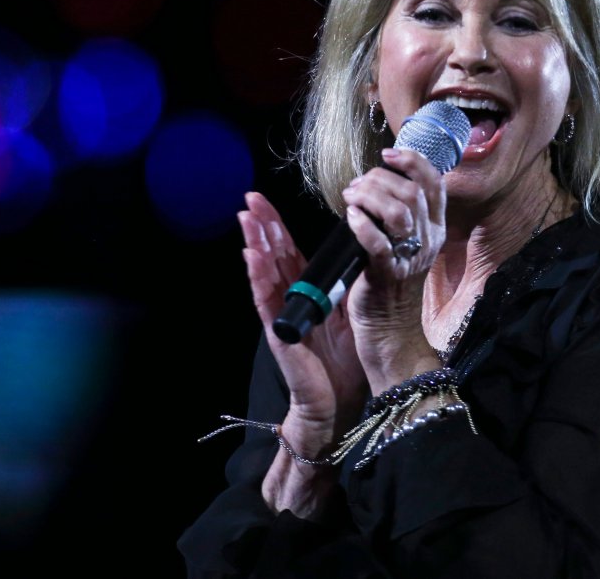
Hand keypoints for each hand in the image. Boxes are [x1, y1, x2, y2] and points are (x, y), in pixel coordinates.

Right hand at [239, 192, 366, 460]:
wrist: (340, 402)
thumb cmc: (344, 361)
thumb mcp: (349, 313)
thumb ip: (342, 285)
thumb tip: (353, 250)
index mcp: (308, 292)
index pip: (289, 252)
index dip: (277, 227)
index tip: (265, 201)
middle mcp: (291, 299)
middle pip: (272, 255)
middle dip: (261, 226)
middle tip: (250, 198)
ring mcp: (282, 314)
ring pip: (264, 272)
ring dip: (255, 244)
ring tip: (246, 218)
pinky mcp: (280, 331)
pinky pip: (267, 300)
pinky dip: (258, 277)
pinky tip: (251, 257)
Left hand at [340, 147, 446, 382]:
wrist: (389, 328)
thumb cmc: (390, 280)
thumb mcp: (405, 242)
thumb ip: (400, 213)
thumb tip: (377, 180)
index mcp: (434, 228)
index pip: (434, 183)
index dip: (412, 161)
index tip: (388, 154)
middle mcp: (427, 240)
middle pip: (412, 193)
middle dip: (379, 179)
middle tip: (356, 187)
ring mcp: (409, 257)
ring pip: (399, 212)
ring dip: (370, 196)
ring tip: (351, 198)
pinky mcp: (387, 273)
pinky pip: (379, 242)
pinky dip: (363, 224)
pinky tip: (351, 216)